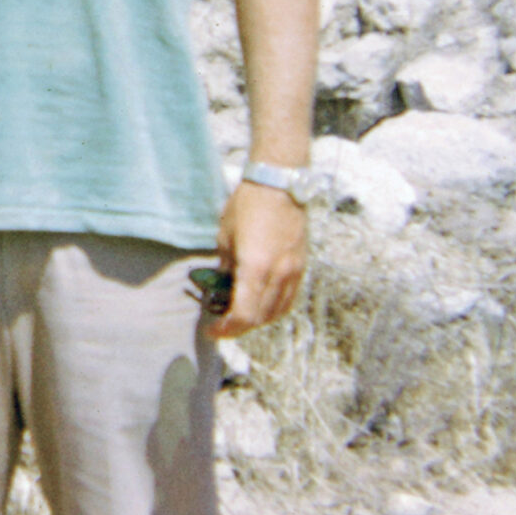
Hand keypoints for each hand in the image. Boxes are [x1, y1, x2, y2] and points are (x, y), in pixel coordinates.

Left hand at [207, 181, 306, 339]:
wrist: (279, 184)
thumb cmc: (247, 206)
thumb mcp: (225, 236)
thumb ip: (225, 266)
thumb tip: (224, 286)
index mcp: (256, 269)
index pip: (244, 315)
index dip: (227, 329)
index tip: (213, 330)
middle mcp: (278, 276)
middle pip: (260, 318)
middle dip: (239, 326)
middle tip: (223, 322)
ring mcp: (294, 272)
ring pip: (277, 312)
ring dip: (258, 320)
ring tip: (241, 314)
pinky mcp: (302, 267)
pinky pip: (289, 299)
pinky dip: (274, 309)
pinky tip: (262, 303)